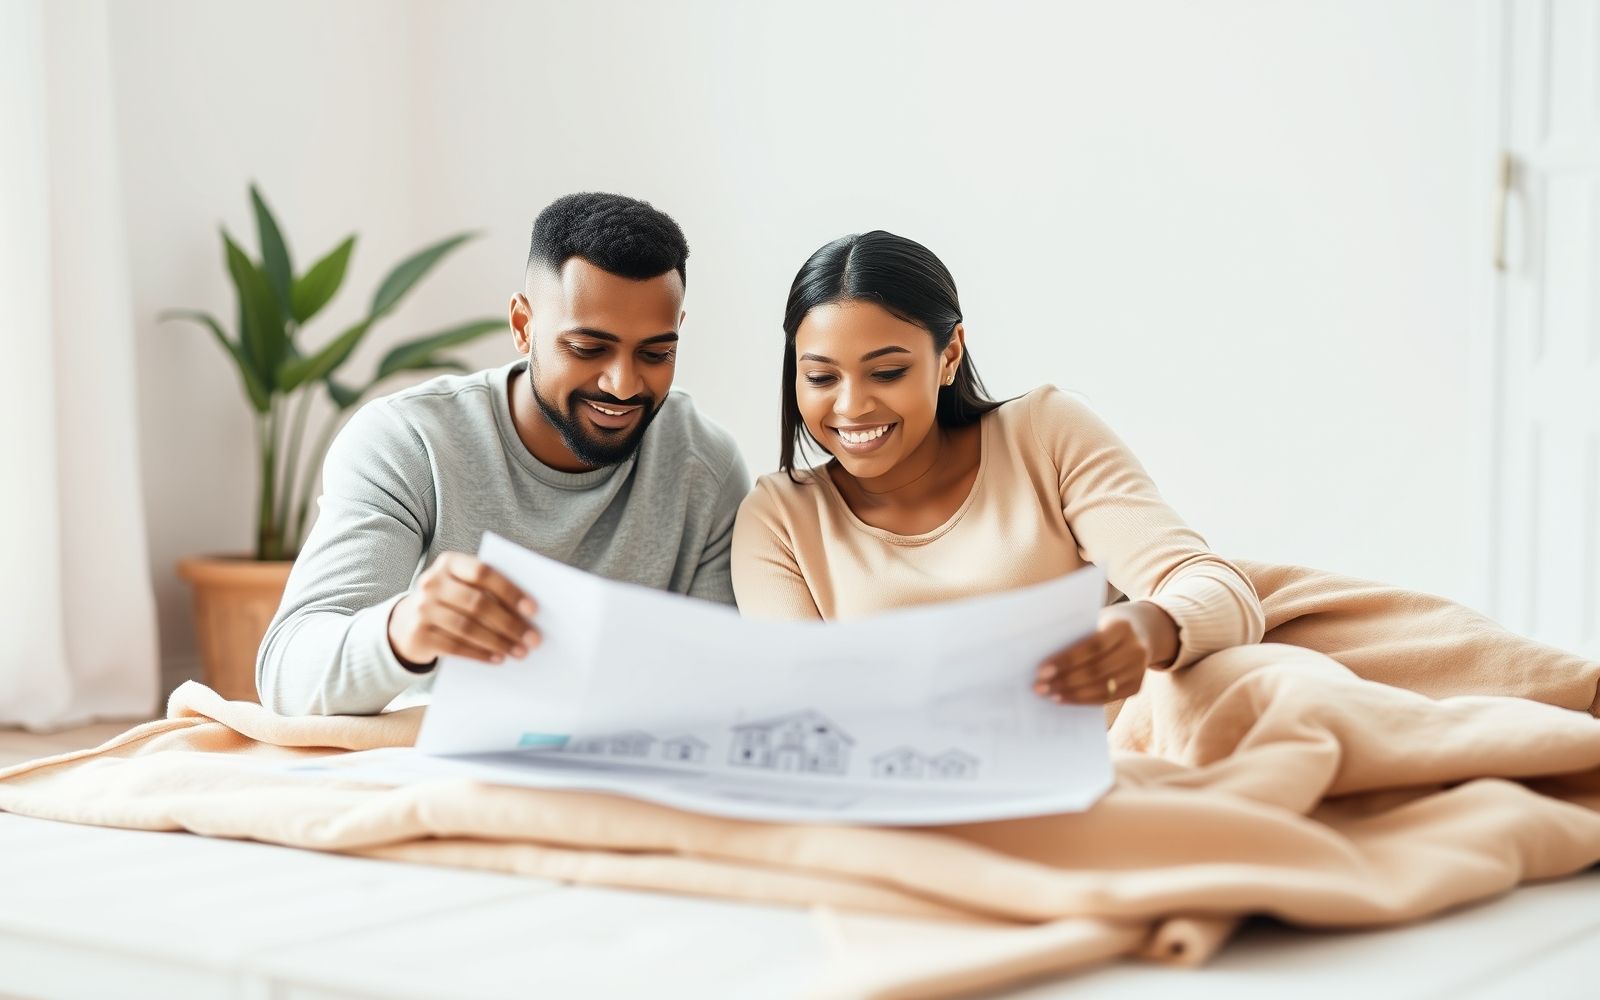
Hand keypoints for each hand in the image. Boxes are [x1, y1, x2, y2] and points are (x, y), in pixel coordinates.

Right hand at [387, 552, 540, 667]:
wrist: (407, 622)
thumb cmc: (450, 601)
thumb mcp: (463, 586)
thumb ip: (489, 590)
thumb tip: (528, 614)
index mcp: (449, 563)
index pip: (483, 573)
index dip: (510, 591)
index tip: (533, 610)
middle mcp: (432, 583)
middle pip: (477, 604)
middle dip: (510, 623)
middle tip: (533, 638)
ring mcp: (422, 609)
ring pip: (467, 628)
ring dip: (498, 642)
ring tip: (520, 651)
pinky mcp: (419, 635)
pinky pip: (455, 647)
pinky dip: (480, 654)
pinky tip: (498, 658)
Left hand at [1032, 601, 1178, 704]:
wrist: (1139, 633)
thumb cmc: (1104, 626)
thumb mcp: (1094, 621)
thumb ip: (1075, 635)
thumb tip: (1043, 657)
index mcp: (1123, 627)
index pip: (1093, 646)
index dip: (1067, 659)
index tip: (1042, 670)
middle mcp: (1135, 649)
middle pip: (1096, 669)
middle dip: (1065, 680)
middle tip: (1040, 687)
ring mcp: (1138, 670)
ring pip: (1101, 687)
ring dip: (1072, 693)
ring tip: (1049, 694)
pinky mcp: (1136, 687)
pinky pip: (1107, 698)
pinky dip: (1083, 700)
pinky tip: (1065, 698)